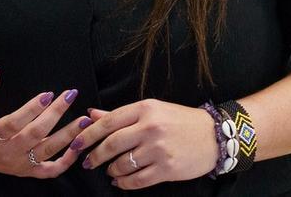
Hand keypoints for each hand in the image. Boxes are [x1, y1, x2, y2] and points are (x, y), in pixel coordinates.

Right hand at [0, 66, 87, 177]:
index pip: (13, 124)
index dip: (31, 109)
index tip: (48, 93)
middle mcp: (6, 153)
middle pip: (35, 135)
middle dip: (55, 114)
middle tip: (69, 95)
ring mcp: (19, 164)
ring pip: (47, 152)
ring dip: (68, 136)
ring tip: (84, 119)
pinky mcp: (27, 170)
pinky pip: (50, 171)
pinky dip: (67, 162)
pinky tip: (78, 144)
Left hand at [73, 99, 216, 189]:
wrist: (215, 136)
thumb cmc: (181, 121)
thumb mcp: (153, 110)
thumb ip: (121, 115)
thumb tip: (91, 114)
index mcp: (146, 109)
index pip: (109, 121)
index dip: (88, 135)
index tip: (76, 143)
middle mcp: (151, 127)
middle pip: (112, 144)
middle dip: (95, 156)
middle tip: (88, 162)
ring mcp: (159, 149)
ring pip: (123, 164)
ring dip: (111, 170)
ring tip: (110, 171)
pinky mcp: (167, 168)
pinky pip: (136, 180)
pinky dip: (124, 183)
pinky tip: (120, 181)